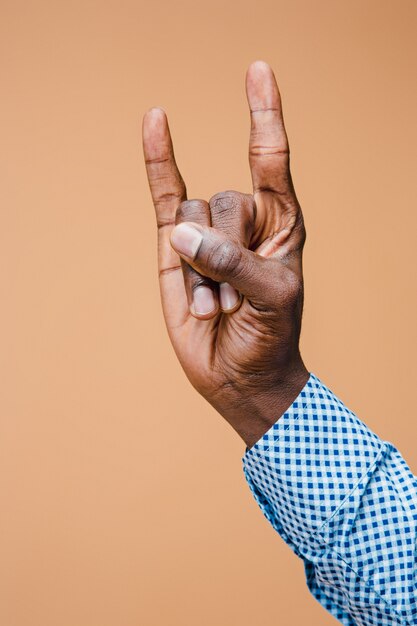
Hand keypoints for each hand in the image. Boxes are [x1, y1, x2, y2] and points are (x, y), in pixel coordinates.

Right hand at [142, 61, 308, 447]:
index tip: (258, 71)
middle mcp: (244, 221)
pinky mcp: (173, 249)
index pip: (272, 159)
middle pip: (224, 202)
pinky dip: (158, 162)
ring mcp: (206, 232)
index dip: (265, 115)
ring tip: (216, 308)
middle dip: (226, 256)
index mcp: (282, 223)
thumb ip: (234, 262)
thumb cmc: (271, 335)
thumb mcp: (272, 298)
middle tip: (238, 301)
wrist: (242, 374)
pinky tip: (155, 121)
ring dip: (199, 273)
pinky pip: (164, 196)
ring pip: (191, 220)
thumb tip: (183, 233)